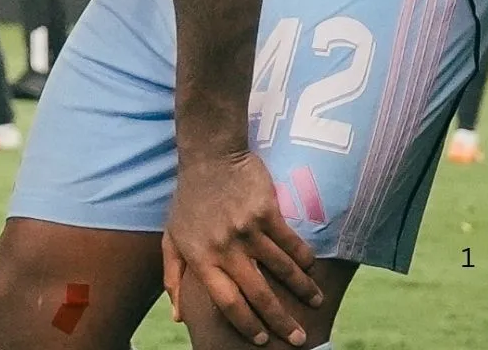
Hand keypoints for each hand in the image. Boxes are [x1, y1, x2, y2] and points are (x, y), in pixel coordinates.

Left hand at [163, 151, 322, 346]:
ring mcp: (247, 229)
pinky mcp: (267, 212)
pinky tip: (312, 271)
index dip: (247, 324)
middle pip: (258, 294)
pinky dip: (304, 260)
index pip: (227, 302)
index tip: (262, 339)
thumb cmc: (188, 201)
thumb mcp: (171, 238)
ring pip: (282, 270)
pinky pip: (292, 243)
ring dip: (302, 291)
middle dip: (281, 321)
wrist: (209, 157)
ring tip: (315, 303)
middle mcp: (224, 247)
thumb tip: (177, 316)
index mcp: (200, 257)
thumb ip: (173, 278)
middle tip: (299, 338)